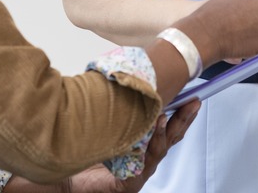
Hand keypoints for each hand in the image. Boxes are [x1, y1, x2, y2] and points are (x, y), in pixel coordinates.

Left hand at [65, 102, 199, 192]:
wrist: (64, 177)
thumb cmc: (82, 149)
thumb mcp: (104, 122)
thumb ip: (118, 106)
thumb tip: (128, 76)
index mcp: (141, 141)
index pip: (165, 124)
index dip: (179, 110)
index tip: (191, 93)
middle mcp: (143, 156)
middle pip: (169, 136)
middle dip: (183, 119)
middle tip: (194, 102)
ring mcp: (138, 170)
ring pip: (160, 149)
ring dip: (167, 130)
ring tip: (169, 114)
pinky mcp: (130, 182)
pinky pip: (145, 163)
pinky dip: (151, 146)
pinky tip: (154, 132)